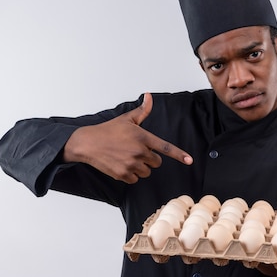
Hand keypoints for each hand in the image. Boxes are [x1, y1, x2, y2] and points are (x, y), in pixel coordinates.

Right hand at [63, 93, 192, 182]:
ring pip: (146, 172)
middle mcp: (139, 151)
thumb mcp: (126, 119)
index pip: (165, 147)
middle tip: (136, 151)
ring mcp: (131, 164)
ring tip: (127, 157)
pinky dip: (130, 175)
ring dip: (140, 167)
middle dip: (150, 158)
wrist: (87, 143)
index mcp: (142, 137)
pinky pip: (134, 179)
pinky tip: (121, 165)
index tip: (189, 160)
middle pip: (156, 162)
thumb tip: (149, 97)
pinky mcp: (123, 174)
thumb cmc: (107, 131)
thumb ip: (142, 111)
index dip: (179, 155)